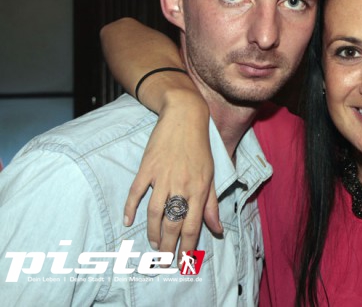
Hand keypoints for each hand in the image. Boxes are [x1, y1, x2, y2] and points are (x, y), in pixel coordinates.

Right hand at [123, 89, 220, 261]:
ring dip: (152, 232)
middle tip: (163, 261)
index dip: (187, 246)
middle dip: (168, 246)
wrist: (185, 116)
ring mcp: (163, 176)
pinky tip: (128, 221)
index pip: (193, 224)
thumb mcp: (210, 175)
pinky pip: (136, 192)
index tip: (183, 261)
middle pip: (172, 223)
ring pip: (155, 212)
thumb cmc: (200, 147)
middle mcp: (181, 184)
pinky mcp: (147, 167)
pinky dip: (130, 207)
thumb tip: (217, 229)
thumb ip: (211, 204)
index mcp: (199, 188)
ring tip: (153, 246)